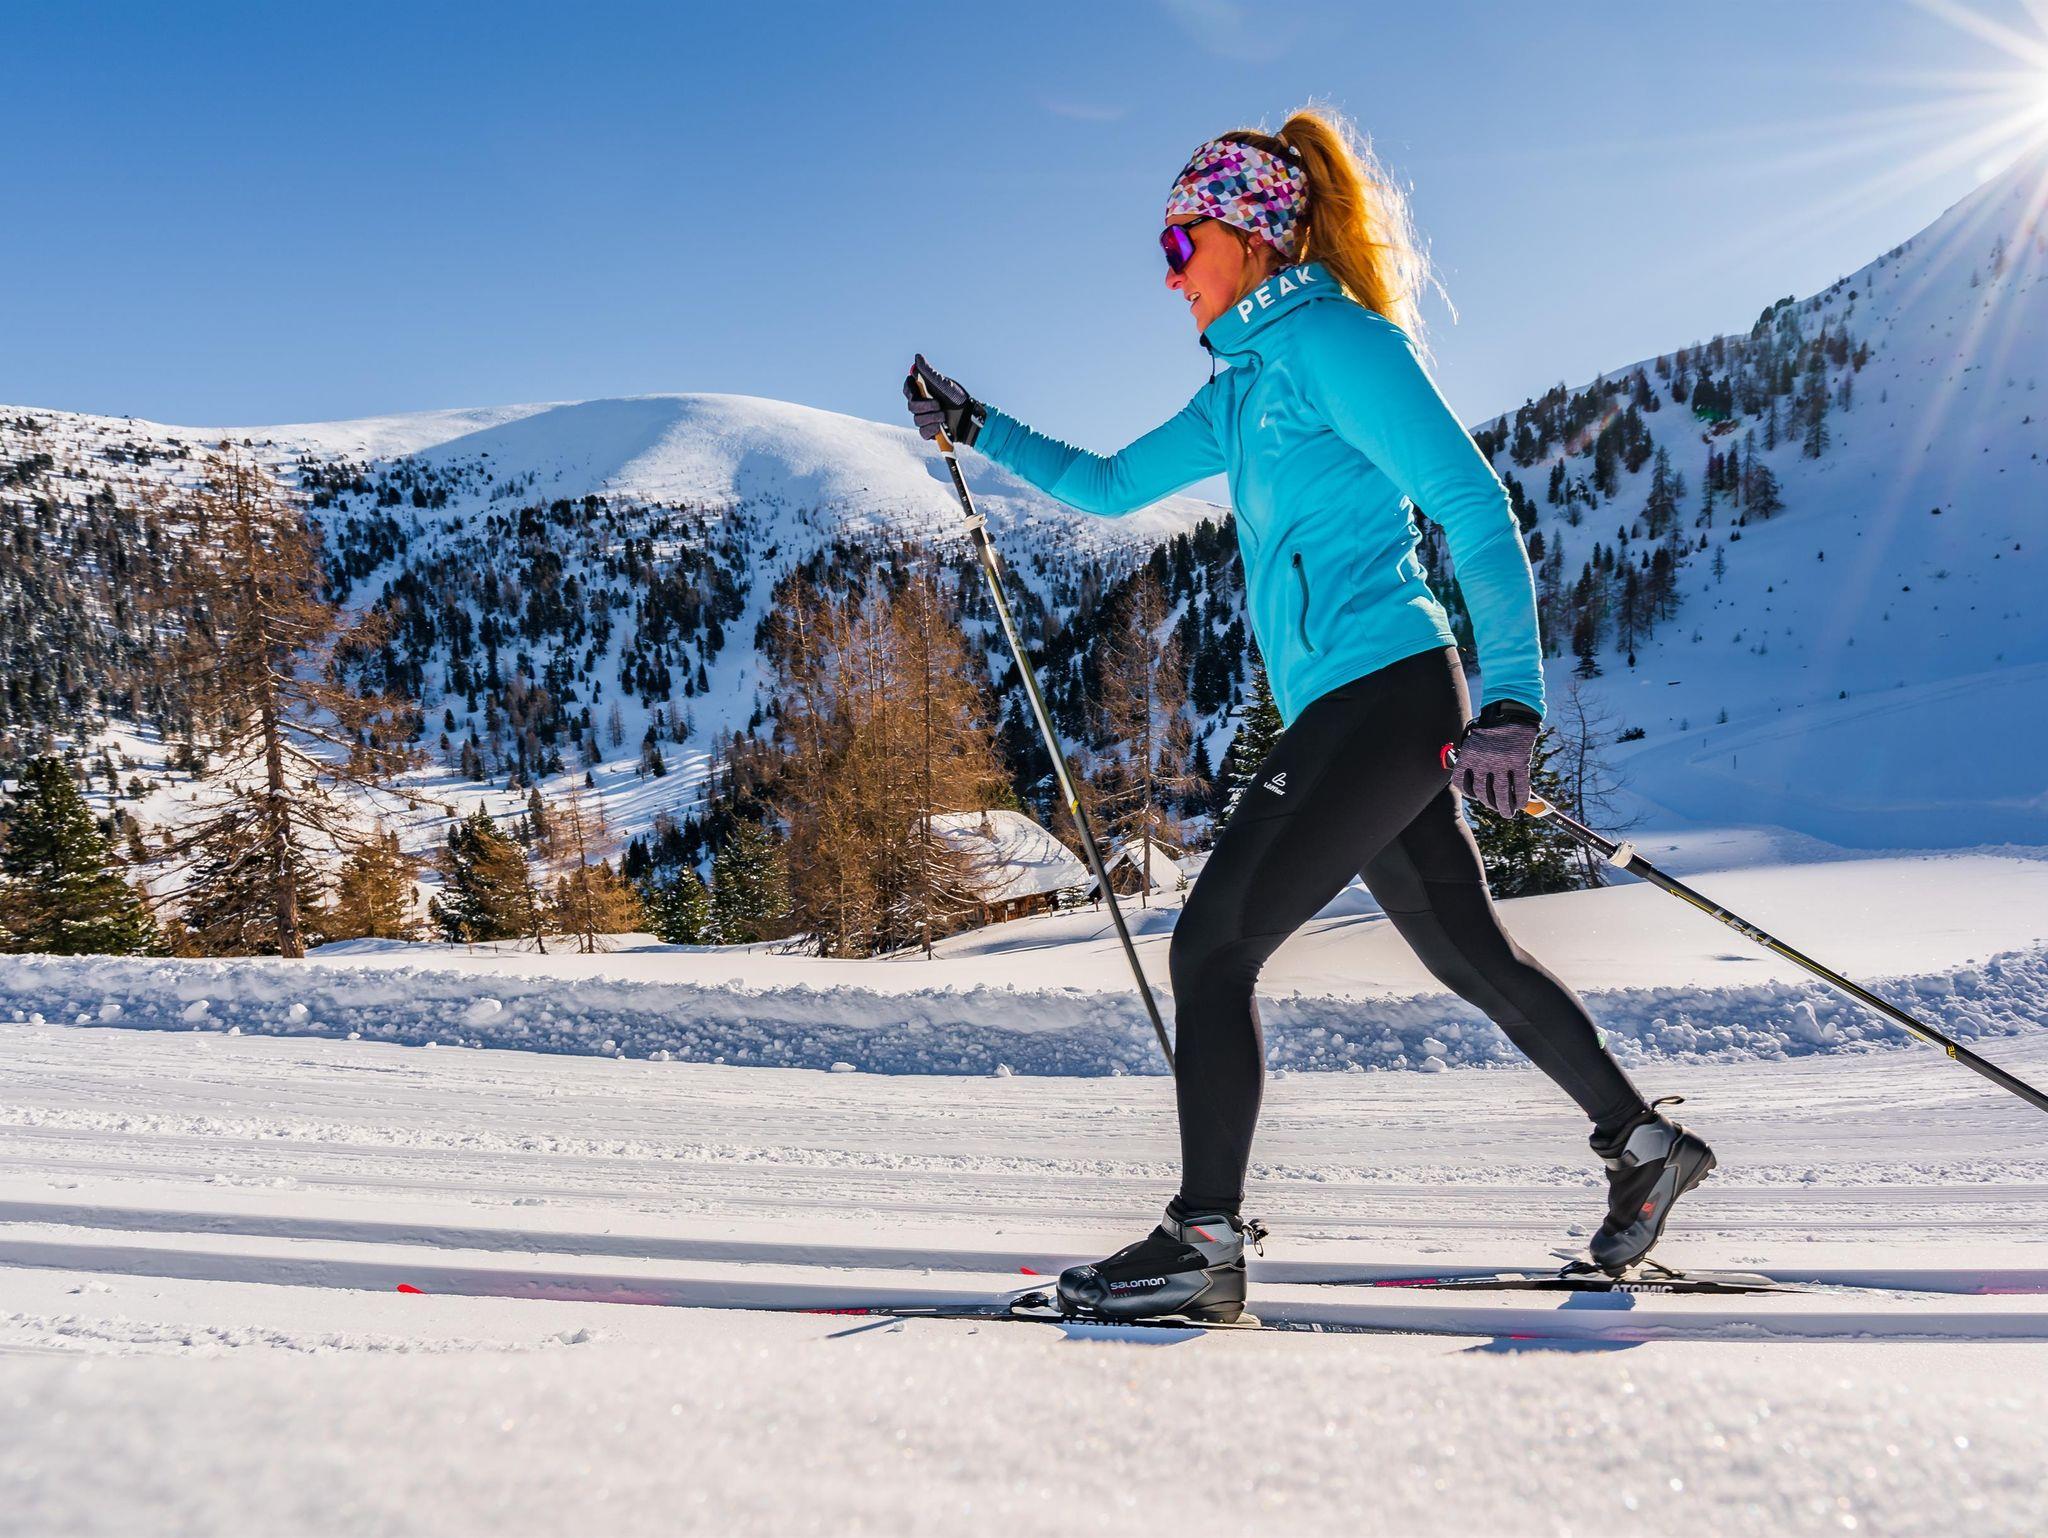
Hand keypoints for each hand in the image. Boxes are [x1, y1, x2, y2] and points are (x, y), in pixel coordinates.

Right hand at [903, 354, 985, 447]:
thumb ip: (928, 371)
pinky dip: (931, 429)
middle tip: (938, 404)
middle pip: (911, 406)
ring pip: (917, 420)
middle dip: (925, 406)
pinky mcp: (929, 432)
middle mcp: (921, 405)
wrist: (969, 417)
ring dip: (931, 417)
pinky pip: (922, 432)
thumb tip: (917, 356)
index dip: (909, 389)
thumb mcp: (943, 383)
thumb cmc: (957, 398)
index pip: (907, 389)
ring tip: (944, 416)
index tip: (917, 389)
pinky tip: (940, 426)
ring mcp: (924, 419)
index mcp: (922, 391)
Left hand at [1452, 699, 1541, 815]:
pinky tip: (1521, 804)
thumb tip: (1470, 781)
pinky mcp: (1520, 761)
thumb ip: (1470, 758)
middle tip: (1496, 808)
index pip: (1461, 782)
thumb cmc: (1490, 726)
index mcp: (1468, 756)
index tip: (1475, 796)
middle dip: (1489, 803)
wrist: (1510, 711)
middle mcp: (1484, 761)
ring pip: (1502, 793)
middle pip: (1483, 792)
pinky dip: (1521, 798)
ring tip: (1508, 814)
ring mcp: (1503, 762)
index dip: (1468, 793)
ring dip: (1505, 807)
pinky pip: (1521, 785)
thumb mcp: (1472, 739)